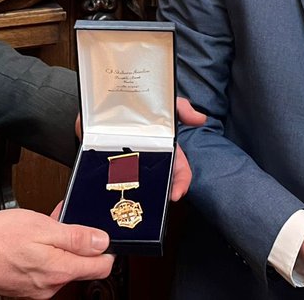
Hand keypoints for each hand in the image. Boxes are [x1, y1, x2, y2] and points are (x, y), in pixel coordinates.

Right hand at [0, 208, 111, 296]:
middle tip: (65, 221)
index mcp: (60, 271)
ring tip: (43, 226)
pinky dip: (43, 253)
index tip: (99, 233)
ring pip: (61, 265)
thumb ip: (77, 237)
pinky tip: (31, 238)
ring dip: (58, 245)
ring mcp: (37, 290)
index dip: (105, 247)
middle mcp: (51, 286)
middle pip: (81, 266)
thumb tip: (102, 242)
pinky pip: (44, 269)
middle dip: (77, 242)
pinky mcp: (25, 288)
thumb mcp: (43, 227)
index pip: (102, 267)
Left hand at [74, 97, 205, 200]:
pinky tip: (110, 194)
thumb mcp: (163, 104)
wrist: (105, 96)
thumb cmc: (138, 103)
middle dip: (159, 196)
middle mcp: (146, 159)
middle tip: (155, 205)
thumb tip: (201, 118)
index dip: (181, 182)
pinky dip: (110, 188)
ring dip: (135, 195)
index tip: (176, 194)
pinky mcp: (102, 161)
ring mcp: (124, 161)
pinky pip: (108, 179)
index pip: (178, 170)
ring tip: (133, 203)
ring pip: (134, 184)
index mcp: (162, 148)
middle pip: (157, 182)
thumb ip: (181, 108)